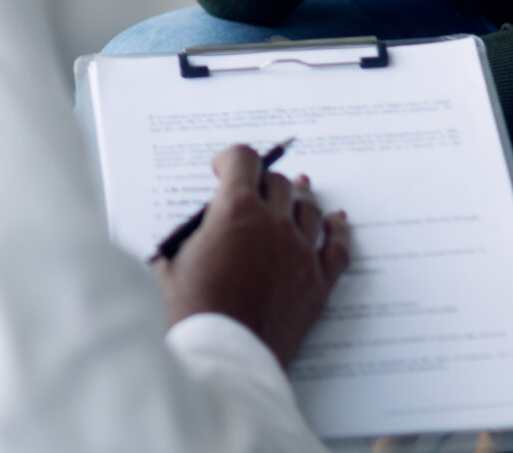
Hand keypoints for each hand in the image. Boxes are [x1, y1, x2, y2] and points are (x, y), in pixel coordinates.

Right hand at [154, 145, 350, 368]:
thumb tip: (200, 226)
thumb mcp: (174, 260)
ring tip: (295, 196)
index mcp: (235, 210)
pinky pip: (338, 247)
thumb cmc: (192, 309)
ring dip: (299, 199)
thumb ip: (191, 234)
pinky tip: (336, 222)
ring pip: (310, 208)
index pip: (243, 159)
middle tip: (254, 192)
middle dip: (263, 183)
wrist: (224, 353)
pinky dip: (337, 230)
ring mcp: (301, 251)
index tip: (223, 170)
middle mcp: (273, 223)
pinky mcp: (319, 282)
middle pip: (278, 183)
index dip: (231, 159)